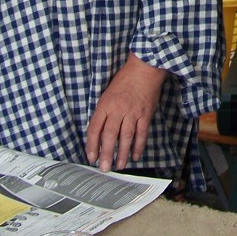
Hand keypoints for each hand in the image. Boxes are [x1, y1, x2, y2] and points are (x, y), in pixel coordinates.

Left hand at [86, 53, 167, 171]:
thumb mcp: (107, 94)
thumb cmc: (125, 80)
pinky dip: (138, 146)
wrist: (145, 68)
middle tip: (104, 167)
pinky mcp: (145, 114)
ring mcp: (133, 112)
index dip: (92, 144)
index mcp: (105, 104)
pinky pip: (141, 134)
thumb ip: (104, 112)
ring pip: (126, 137)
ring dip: (122, 153)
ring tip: (119, 166)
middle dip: (106, 153)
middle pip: (109, 135)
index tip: (91, 157)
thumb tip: (100, 133)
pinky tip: (135, 156)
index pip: (95, 128)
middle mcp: (118, 109)